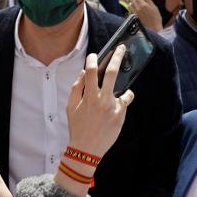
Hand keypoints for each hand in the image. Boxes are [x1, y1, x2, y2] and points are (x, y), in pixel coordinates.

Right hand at [64, 47, 134, 164]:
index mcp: (89, 97)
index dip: (92, 59)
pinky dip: (123, 100)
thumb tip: (83, 73)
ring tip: (117, 95)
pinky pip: (125, 101)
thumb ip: (76, 88)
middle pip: (112, 72)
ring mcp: (113, 107)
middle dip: (118, 57)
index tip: (93, 55)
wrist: (87, 149)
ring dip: (120, 89)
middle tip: (122, 48)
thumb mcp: (70, 107)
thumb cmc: (77, 127)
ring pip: (123, 90)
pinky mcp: (121, 115)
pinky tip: (118, 105)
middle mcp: (103, 100)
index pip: (92, 71)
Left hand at [128, 0, 163, 30]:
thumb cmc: (156, 19)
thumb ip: (149, 1)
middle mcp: (137, 9)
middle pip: (132, 0)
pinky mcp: (133, 18)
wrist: (153, 29)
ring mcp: (134, 13)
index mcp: (143, 5)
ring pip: (129, 5)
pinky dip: (132, 10)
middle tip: (139, 1)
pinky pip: (129, 11)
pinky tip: (137, 12)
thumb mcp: (155, 8)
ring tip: (137, 7)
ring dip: (132, 4)